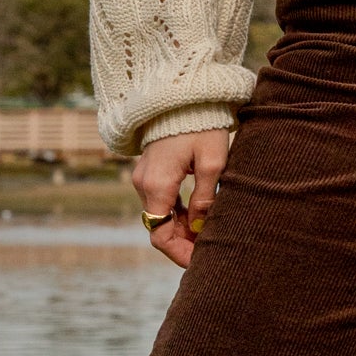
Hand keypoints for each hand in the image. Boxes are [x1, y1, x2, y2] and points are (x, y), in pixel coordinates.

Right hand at [132, 129, 230, 267]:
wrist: (181, 93)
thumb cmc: (200, 124)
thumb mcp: (212, 161)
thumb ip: (205, 196)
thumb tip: (201, 226)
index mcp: (157, 186)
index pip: (160, 235)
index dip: (179, 253)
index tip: (201, 262)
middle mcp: (143, 185)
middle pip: (159, 228)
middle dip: (183, 243)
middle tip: (211, 250)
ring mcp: (144, 177)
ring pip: (160, 216)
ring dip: (182, 229)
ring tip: (209, 234)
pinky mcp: (150, 171)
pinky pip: (160, 202)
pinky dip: (177, 214)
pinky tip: (198, 217)